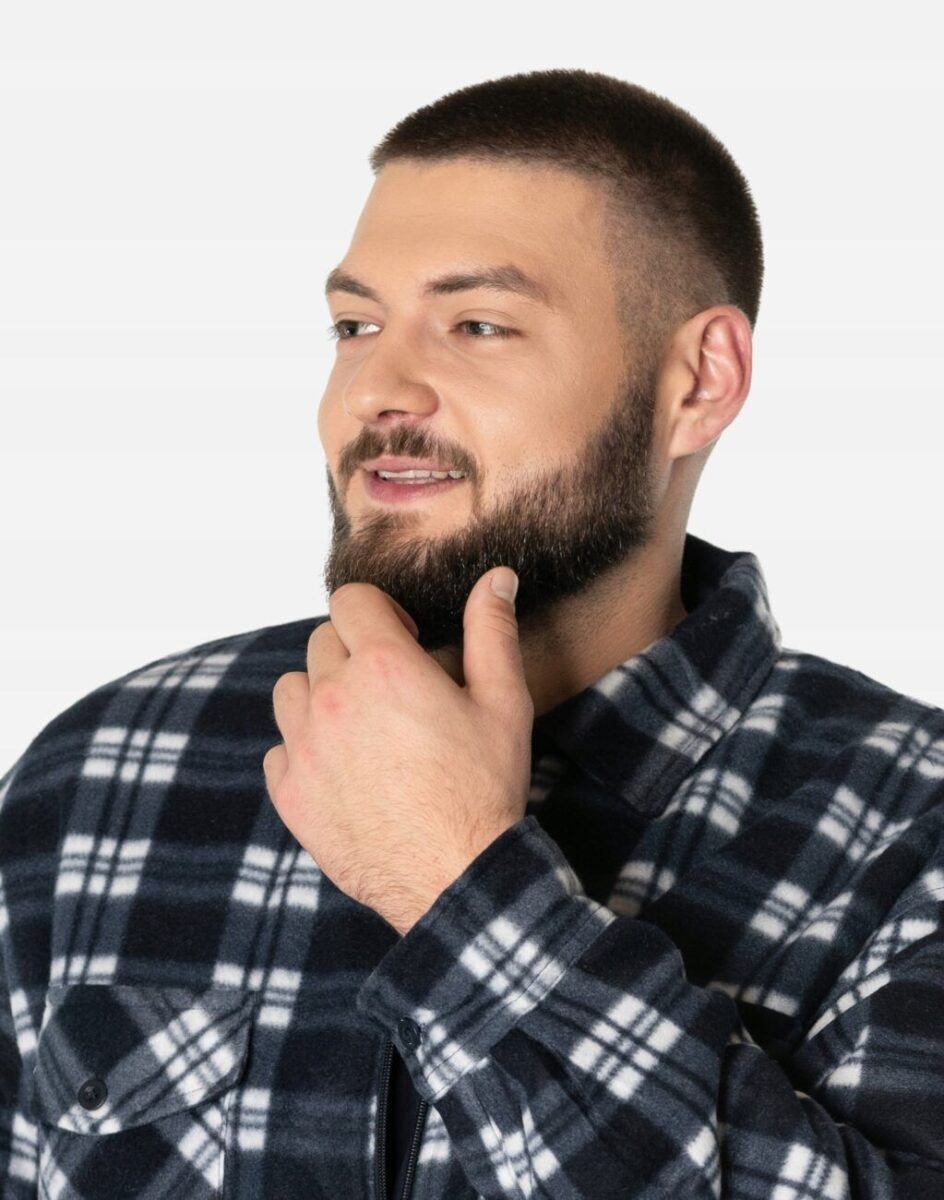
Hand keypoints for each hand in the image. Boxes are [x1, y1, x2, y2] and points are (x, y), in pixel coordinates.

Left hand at [262, 568, 531, 934]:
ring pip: (290, 690)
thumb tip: (496, 579)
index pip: (350, 600)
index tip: (402, 637)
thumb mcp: (503, 703)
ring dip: (320, 696)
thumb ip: (492, 631)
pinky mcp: (291, 793)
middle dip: (354, 651)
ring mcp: (304, 747)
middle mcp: (333, 698)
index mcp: (383, 666)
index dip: (378, 611)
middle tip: (391, 688)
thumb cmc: (483, 790)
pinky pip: (277, 750)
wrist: (456, 876)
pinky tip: (341, 769)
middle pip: (321, 642)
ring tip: (360, 725)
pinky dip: (302, 751)